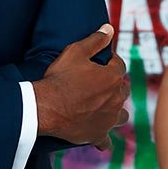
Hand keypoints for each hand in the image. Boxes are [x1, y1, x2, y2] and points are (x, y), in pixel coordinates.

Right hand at [32, 24, 128, 149]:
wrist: (45, 107)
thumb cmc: (59, 78)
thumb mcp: (75, 52)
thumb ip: (95, 40)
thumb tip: (109, 28)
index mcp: (113, 77)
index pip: (119, 66)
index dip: (110, 62)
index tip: (101, 62)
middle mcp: (116, 99)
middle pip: (122, 90)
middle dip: (114, 85)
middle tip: (99, 84)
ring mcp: (108, 119)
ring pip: (121, 116)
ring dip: (116, 111)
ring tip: (106, 108)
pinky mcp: (97, 134)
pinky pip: (106, 140)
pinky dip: (105, 139)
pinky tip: (102, 139)